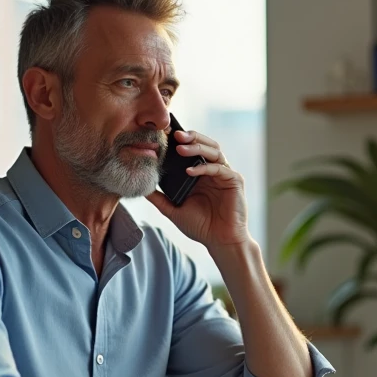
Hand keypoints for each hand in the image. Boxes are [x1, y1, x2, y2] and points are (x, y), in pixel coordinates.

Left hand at [146, 129, 249, 249]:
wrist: (221, 242)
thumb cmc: (201, 227)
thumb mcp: (174, 210)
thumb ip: (159, 198)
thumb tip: (141, 188)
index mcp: (201, 173)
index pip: (191, 150)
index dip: (179, 141)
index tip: (163, 134)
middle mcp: (213, 170)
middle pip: (205, 144)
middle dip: (190, 137)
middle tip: (174, 134)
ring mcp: (225, 174)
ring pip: (213, 151)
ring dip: (197, 147)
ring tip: (180, 147)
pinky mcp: (234, 181)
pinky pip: (219, 168)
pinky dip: (204, 167)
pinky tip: (190, 171)